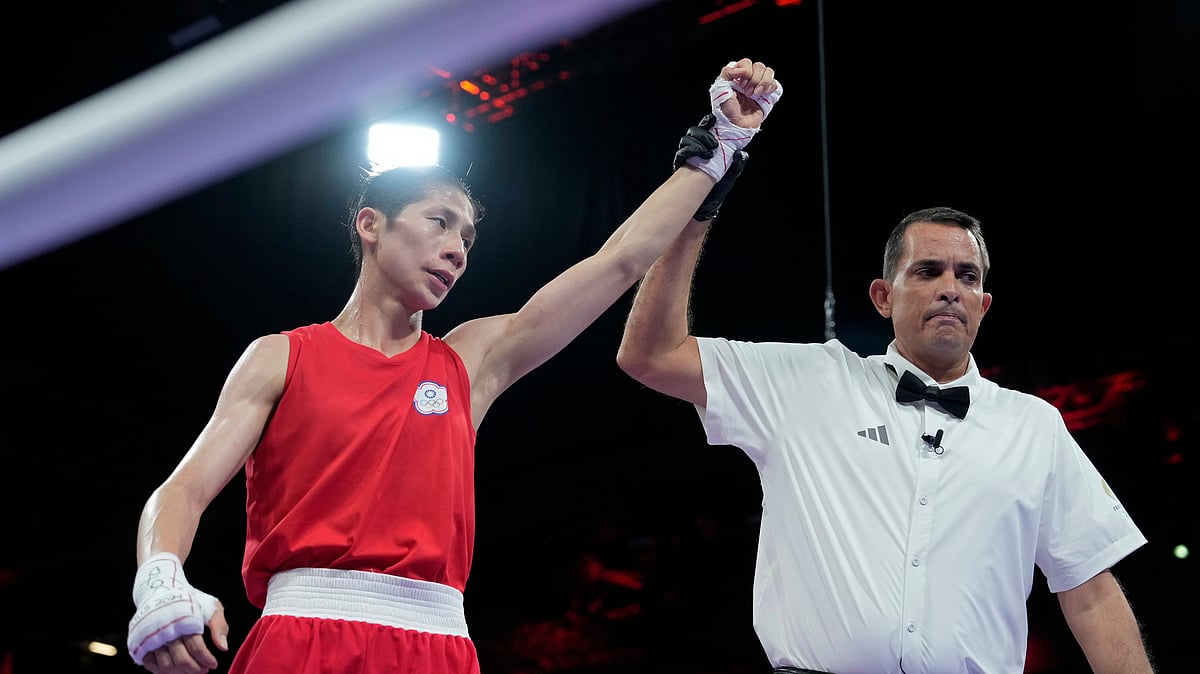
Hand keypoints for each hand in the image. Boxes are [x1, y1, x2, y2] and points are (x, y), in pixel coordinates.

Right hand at [128, 553, 228, 670]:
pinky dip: (162, 670)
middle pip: (180, 659)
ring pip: (165, 665)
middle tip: (203, 670)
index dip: (206, 659)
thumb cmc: (189, 600)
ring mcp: (150, 636)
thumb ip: (219, 626)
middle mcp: (165, 628)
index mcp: (184, 619)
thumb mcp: (210, 606)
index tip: (213, 665)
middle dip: (195, 669)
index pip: (196, 647)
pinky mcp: (139, 641)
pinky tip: (174, 668)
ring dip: (179, 672)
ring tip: (190, 670)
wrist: (161, 588)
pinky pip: (149, 663)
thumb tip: (223, 648)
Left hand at [715, 58, 779, 128]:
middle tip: (747, 92)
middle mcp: (748, 79)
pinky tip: (763, 94)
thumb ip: (727, 73)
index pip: (746, 62)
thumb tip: (741, 69)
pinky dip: (770, 87)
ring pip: (769, 72)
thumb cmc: (726, 110)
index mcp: (737, 76)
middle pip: (759, 66)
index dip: (746, 71)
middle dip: (754, 79)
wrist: (736, 125)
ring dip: (763, 82)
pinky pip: (774, 83)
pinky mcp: (767, 94)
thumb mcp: (720, 89)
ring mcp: (759, 86)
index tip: (741, 84)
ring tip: (755, 94)